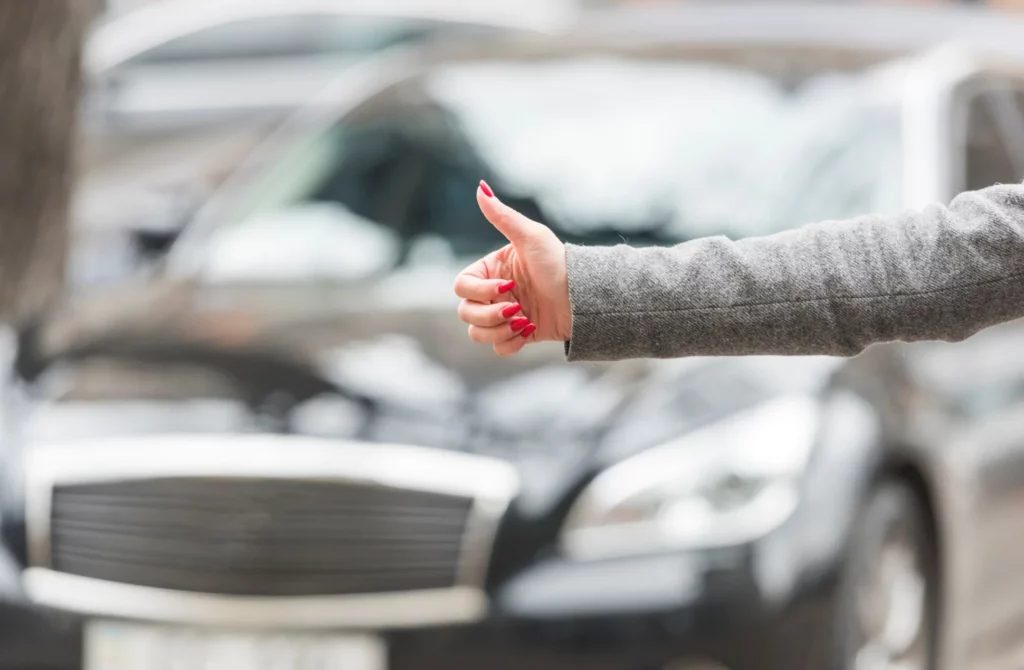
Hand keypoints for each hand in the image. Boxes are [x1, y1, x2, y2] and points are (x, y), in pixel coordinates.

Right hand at [453, 180, 570, 355]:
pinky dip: (510, 343)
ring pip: (477, 333)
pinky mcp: (517, 335)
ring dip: (498, 331)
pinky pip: (497, 348)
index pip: (461, 287)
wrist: (584, 297)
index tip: (508, 287)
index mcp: (491, 270)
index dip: (479, 291)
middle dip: (488, 315)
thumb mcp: (530, 236)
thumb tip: (480, 187)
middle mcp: (493, 293)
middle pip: (465, 312)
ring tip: (523, 321)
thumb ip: (502, 215)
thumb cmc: (559, 263)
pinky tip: (529, 330)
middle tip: (516, 309)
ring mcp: (504, 315)